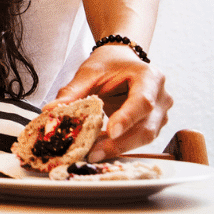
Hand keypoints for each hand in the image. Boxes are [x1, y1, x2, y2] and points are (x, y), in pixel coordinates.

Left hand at [53, 44, 171, 159]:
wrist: (123, 60)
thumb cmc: (109, 63)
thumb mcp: (89, 72)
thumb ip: (73, 91)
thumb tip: (51, 110)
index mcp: (149, 77)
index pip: (142, 101)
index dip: (127, 118)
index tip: (110, 131)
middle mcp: (161, 97)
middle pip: (146, 127)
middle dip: (119, 143)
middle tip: (93, 152)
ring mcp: (161, 114)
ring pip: (145, 138)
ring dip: (118, 147)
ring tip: (92, 152)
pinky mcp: (155, 125)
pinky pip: (140, 140)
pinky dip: (120, 145)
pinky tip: (100, 148)